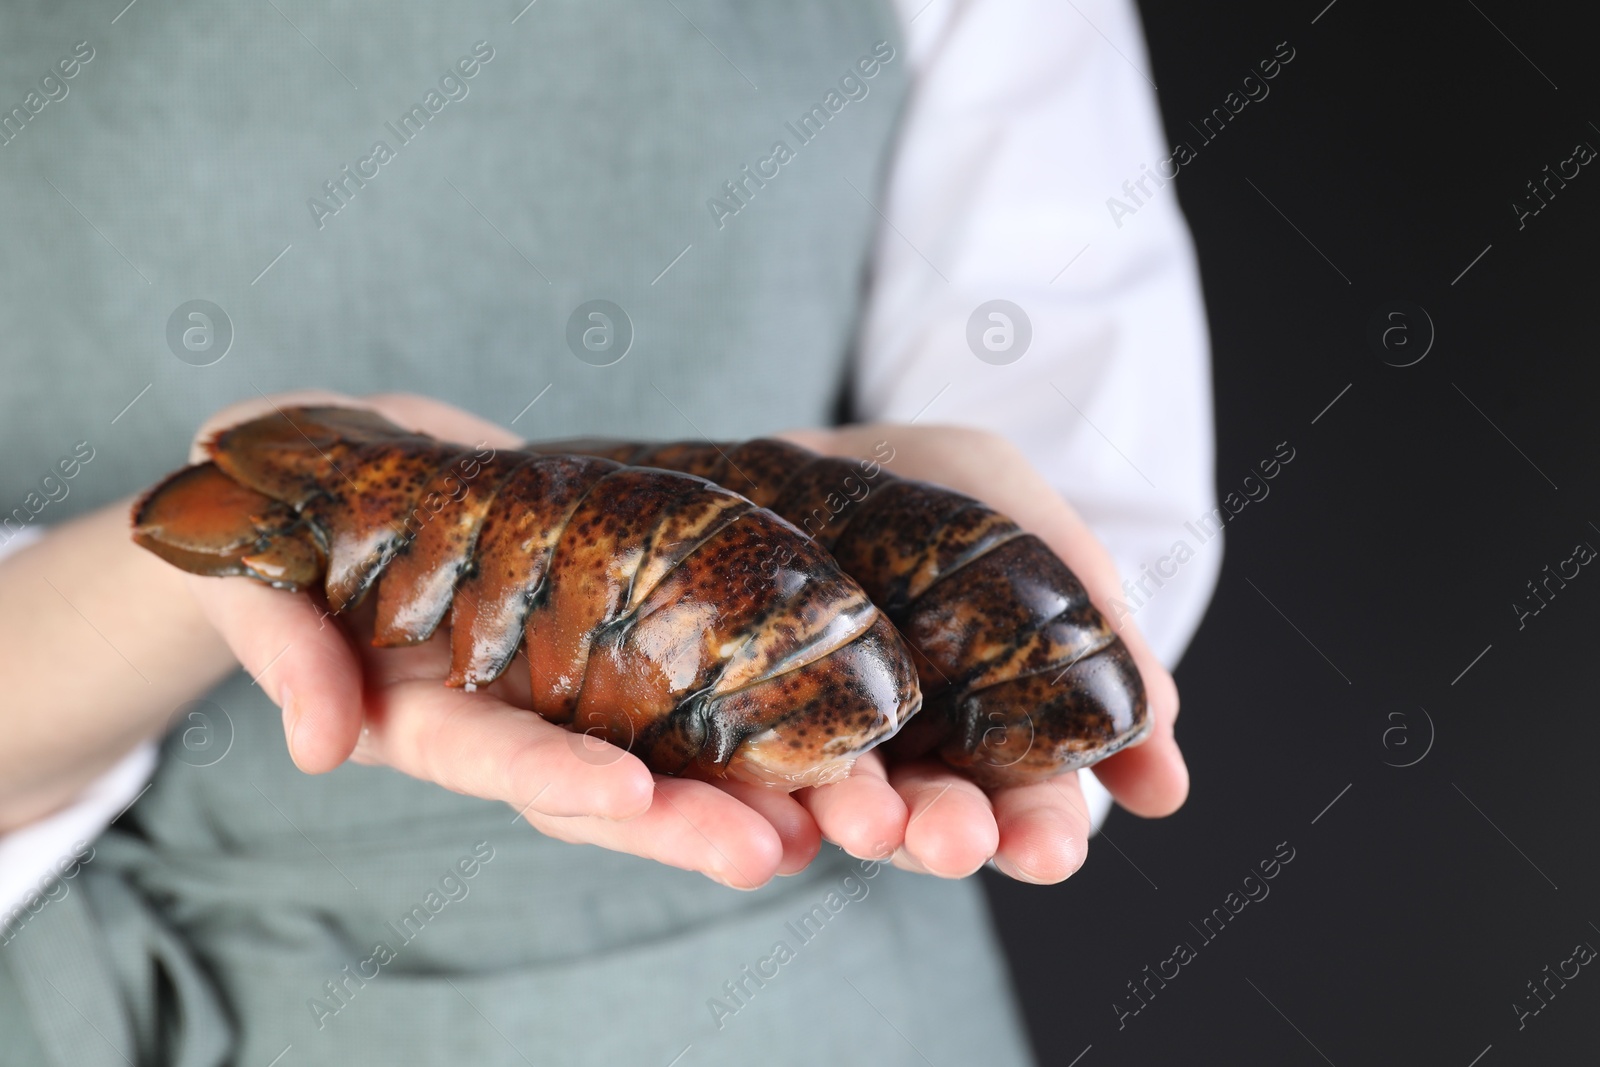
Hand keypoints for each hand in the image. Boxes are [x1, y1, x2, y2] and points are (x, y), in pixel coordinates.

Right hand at [184, 391, 826, 888]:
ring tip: (819, 824)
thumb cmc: (276, 532)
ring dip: (732, 791)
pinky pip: (673, 694)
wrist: (329, 484)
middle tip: (770, 849)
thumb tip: (317, 745)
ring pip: (652, 753)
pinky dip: (737, 727)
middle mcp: (502, 713)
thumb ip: (286, 649)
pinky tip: (814, 754)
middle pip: (595, 783)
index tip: (629, 795)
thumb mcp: (258, 577)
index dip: (555, 773)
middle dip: (679, 821)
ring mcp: (556, 681)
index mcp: (418, 711)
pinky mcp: (599, 634)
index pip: (490, 753)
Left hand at [778, 424, 1187, 884]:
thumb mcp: (1040, 535)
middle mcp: (914, 753)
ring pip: (846, 803)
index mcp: (997, 730)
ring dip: (862, 822)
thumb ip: (1104, 639)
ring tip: (869, 821)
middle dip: (950, 835)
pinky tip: (769, 819)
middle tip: (955, 841)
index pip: (1030, 804)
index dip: (1042, 831)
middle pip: (938, 818)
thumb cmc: (953, 494)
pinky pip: (747, 775)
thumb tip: (1165, 784)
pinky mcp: (745, 724)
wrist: (829, 446)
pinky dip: (759, 803)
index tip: (1049, 851)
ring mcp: (826, 741)